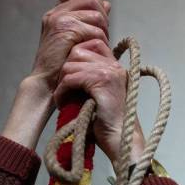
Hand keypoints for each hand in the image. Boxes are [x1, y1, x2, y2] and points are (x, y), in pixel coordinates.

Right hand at [1, 0, 110, 148]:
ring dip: (102, 31)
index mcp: (56, 13)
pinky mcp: (67, 30)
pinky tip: (93, 53)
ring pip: (96, 15)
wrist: (45, 83)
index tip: (101, 17)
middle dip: (102, 16)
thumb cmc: (60, 64)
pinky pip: (94, 30)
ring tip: (98, 46)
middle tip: (103, 34)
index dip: (96, 2)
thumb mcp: (74, 38)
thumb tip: (105, 3)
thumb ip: (87, 19)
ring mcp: (60, 19)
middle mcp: (57, 13)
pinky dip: (99, 42)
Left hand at [54, 39, 144, 168]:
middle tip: (63, 88)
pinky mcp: (102, 82)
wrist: (122, 141)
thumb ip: (92, 79)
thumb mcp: (102, 95)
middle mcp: (115, 65)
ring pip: (71, 64)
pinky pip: (72, 78)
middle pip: (78, 51)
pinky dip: (62, 91)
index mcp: (116, 66)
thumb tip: (69, 68)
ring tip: (63, 97)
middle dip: (66, 69)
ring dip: (62, 82)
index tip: (70, 76)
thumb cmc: (109, 123)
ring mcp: (109, 72)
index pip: (94, 43)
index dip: (77, 55)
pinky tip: (62, 102)